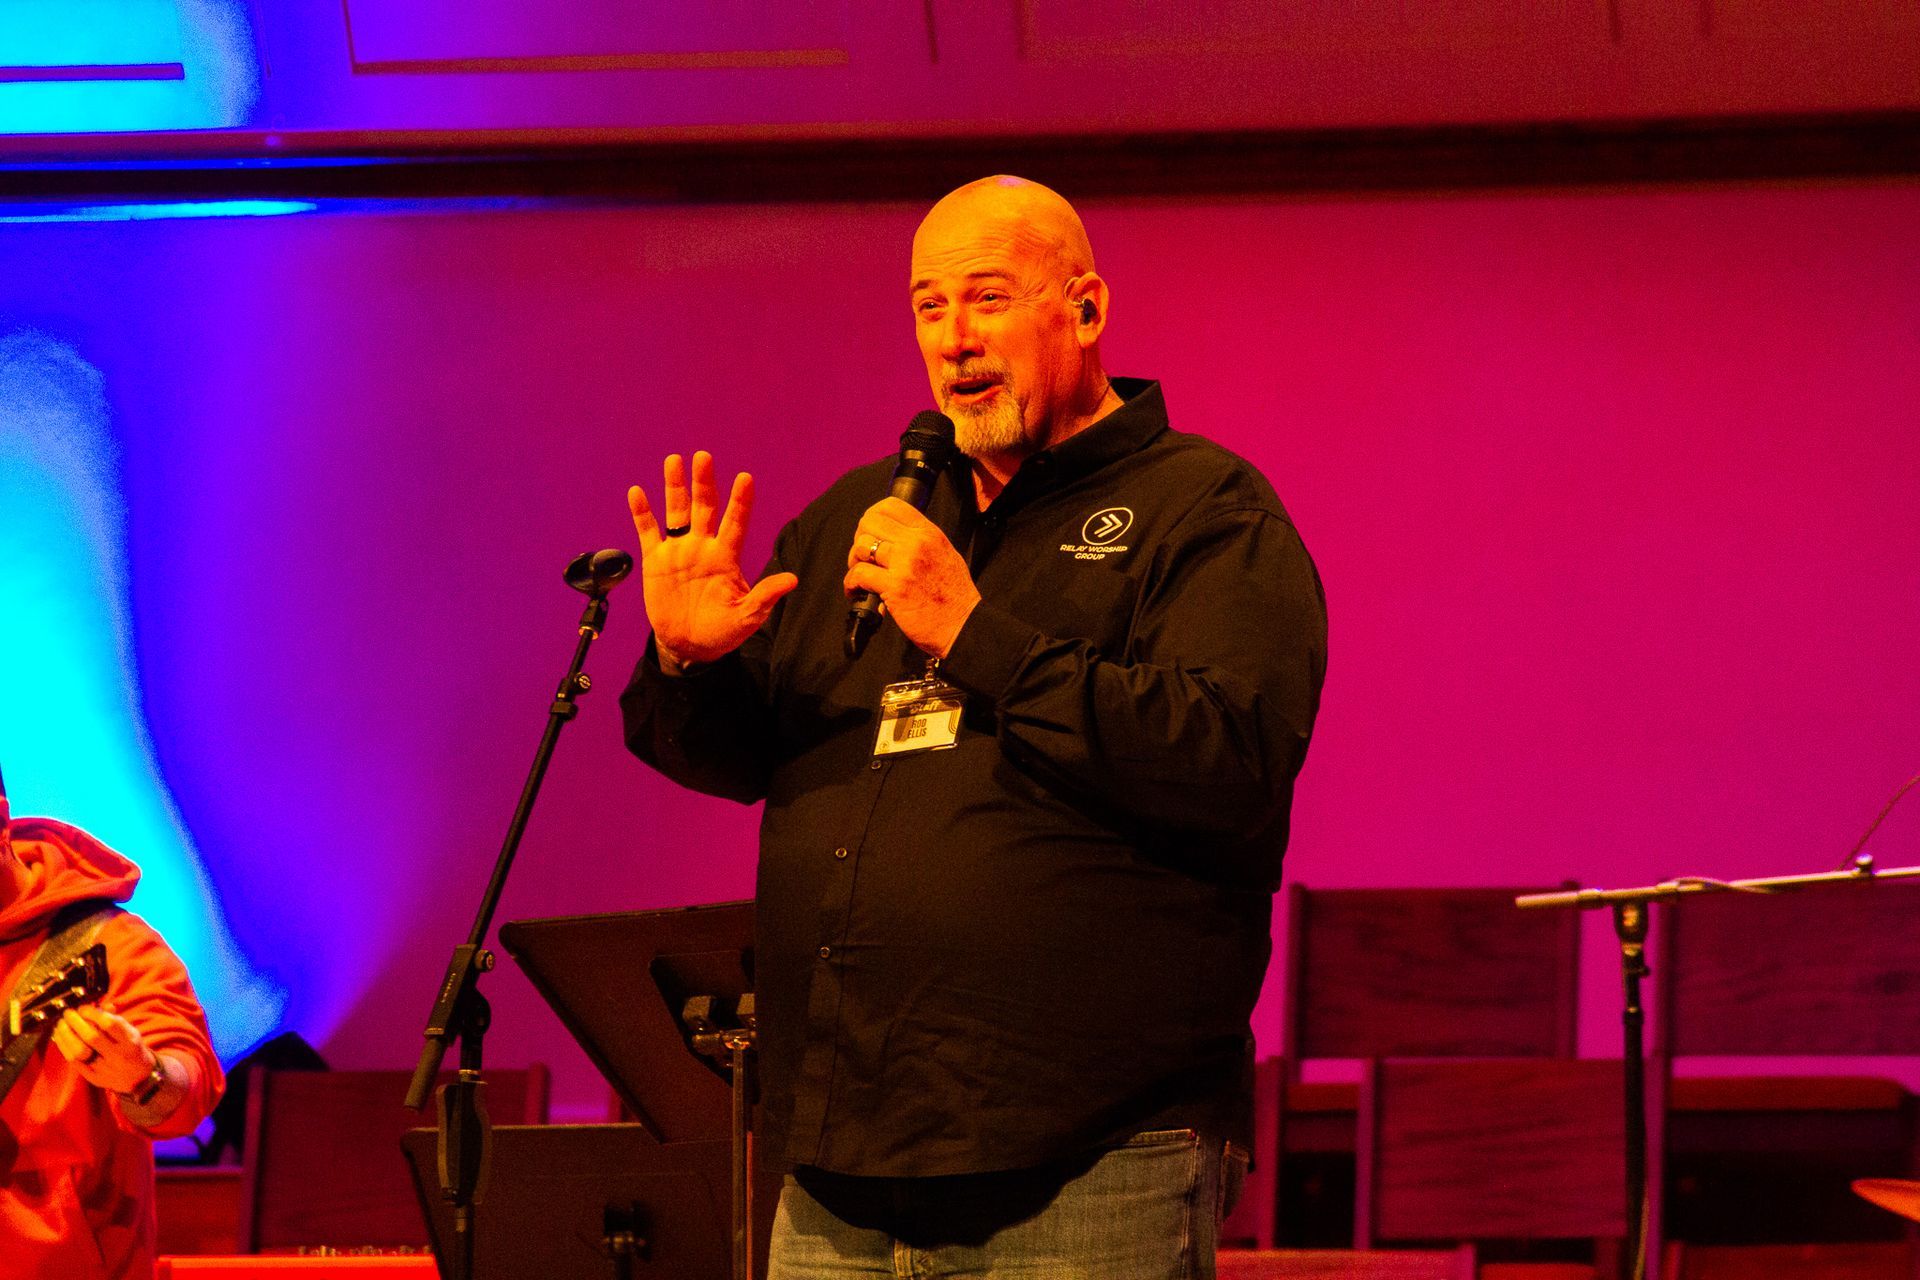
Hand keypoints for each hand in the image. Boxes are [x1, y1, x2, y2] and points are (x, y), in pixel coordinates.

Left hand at [52, 1003, 155, 1095]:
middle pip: (92, 1037)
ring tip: (61, 1024)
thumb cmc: (131, 1048)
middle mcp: (118, 1056)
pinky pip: (75, 1062)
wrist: (138, 1077)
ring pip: (80, 1052)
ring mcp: (106, 1069)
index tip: (83, 1008)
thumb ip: (116, 1019)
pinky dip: (65, 1047)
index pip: (109, 1024)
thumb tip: (99, 1006)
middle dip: (76, 1022)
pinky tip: (60, 1037)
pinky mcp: (95, 1078)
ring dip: (66, 1036)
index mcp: (130, 1041)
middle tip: (68, 1013)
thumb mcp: (130, 1031)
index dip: (93, 1014)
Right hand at [629, 452, 797, 669]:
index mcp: (727, 557)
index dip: (740, 501)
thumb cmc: (724, 631)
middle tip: (703, 457)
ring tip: (673, 460)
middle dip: (704, 482)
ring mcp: (679, 551)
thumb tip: (792, 580)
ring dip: (675, 486)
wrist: (689, 645)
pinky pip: (648, 531)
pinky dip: (642, 513)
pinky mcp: (656, 560)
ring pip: (677, 511)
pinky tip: (637, 492)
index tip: (745, 478)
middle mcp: (703, 547)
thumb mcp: (747, 618)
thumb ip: (764, 597)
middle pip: (704, 507)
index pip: (736, 522)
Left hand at [843, 498, 981, 657]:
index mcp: (929, 533)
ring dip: (854, 561)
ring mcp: (905, 565)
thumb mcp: (945, 554)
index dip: (873, 515)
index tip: (869, 530)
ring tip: (860, 574)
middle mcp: (917, 544)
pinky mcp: (894, 587)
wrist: (963, 624)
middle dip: (860, 537)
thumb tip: (894, 536)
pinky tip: (856, 591)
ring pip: (862, 546)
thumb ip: (921, 541)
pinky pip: (859, 574)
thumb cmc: (954, 596)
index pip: (892, 505)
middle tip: (863, 555)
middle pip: (871, 522)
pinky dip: (851, 583)